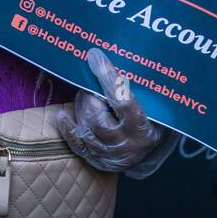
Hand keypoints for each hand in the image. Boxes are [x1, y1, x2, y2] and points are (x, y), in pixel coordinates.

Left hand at [56, 48, 178, 177]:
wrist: (150, 151)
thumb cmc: (154, 120)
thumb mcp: (155, 106)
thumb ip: (140, 87)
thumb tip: (115, 58)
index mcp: (144, 129)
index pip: (122, 101)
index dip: (107, 77)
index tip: (95, 56)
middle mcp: (127, 145)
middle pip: (98, 118)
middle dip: (89, 95)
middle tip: (89, 82)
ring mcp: (111, 156)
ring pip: (86, 130)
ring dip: (80, 108)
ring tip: (84, 95)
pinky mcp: (97, 161)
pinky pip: (78, 145)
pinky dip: (68, 128)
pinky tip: (61, 115)